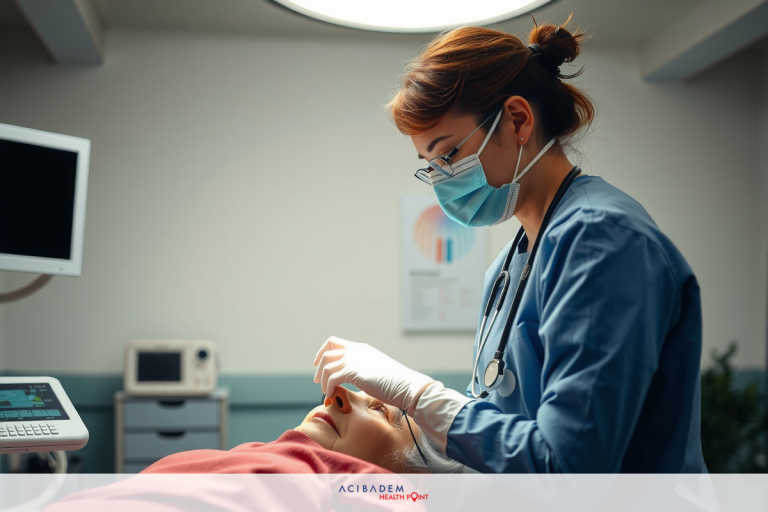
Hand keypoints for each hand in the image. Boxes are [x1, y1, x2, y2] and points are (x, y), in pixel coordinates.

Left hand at [313, 336, 434, 412]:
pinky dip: (328, 388)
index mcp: (360, 348)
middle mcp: (355, 350)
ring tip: (326, 391)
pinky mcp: (353, 372)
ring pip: (327, 366)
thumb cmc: (394, 382)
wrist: (405, 385)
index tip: (319, 363)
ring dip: (323, 380)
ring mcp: (353, 360)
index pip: (334, 342)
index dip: (323, 351)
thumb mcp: (375, 369)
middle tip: (318, 381)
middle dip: (319, 367)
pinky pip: (332, 378)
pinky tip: (331, 396)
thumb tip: (354, 379)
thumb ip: (362, 369)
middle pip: (327, 352)